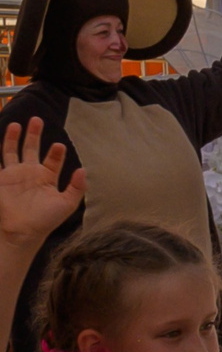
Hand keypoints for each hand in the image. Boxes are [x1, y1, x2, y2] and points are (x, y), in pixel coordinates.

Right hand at [0, 119, 84, 245]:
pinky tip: (3, 138)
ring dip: (14, 137)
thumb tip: (83, 169)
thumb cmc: (45, 220)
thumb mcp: (66, 204)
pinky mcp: (1, 178)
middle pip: (31, 148)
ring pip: (12, 151)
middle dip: (34, 134)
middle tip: (37, 120)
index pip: (52, 159)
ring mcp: (14, 175)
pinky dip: (1, 150)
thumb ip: (77, 187)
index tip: (59, 145)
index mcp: (46, 178)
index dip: (56, 152)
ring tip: (18, 123)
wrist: (22, 231)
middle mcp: (30, 173)